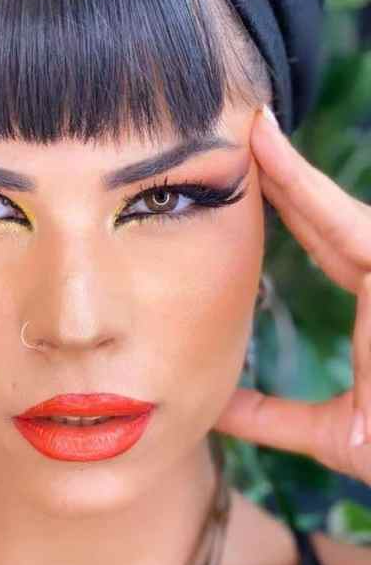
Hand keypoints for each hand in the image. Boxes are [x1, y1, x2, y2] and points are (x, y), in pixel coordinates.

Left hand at [214, 105, 370, 484]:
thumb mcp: (332, 435)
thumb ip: (270, 417)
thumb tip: (212, 408)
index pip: (333, 248)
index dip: (295, 212)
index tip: (250, 184)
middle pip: (333, 220)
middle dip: (287, 179)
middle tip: (242, 134)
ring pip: (342, 213)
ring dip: (292, 172)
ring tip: (247, 129)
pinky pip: (352, 227)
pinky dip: (308, 190)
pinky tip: (270, 152)